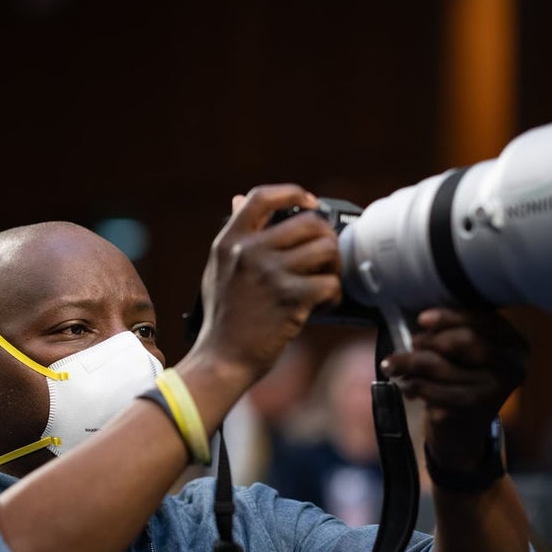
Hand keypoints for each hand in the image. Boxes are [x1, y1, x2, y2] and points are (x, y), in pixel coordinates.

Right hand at [193, 184, 340, 385]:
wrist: (222, 359)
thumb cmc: (222, 318)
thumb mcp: (218, 268)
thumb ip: (234, 237)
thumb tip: (239, 200)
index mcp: (230, 241)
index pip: (262, 198)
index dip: (293, 193)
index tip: (310, 202)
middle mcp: (249, 251)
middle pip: (308, 222)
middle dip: (325, 237)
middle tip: (324, 257)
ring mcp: (271, 273)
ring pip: (326, 249)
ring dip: (333, 266)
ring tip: (324, 282)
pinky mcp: (291, 298)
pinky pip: (330, 283)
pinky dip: (333, 296)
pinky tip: (323, 305)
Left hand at [381, 308, 527, 469]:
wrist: (464, 433)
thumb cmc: (463, 381)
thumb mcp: (466, 353)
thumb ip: (455, 332)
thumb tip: (424, 321)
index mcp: (515, 345)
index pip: (484, 322)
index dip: (451, 317)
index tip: (422, 319)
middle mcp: (512, 368)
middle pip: (466, 341)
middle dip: (431, 340)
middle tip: (410, 343)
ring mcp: (493, 392)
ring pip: (443, 366)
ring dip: (412, 363)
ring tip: (394, 364)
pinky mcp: (472, 412)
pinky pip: (434, 391)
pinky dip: (414, 385)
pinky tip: (406, 386)